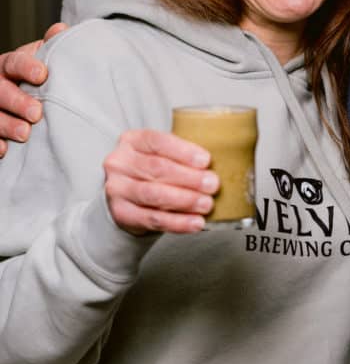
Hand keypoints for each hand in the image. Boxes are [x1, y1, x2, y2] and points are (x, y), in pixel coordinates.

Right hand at [0, 23, 66, 156]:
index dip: (27, 67)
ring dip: (6, 124)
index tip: (42, 74)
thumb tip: (61, 30)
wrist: (19, 91)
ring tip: (24, 133)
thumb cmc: (33, 77)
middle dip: (16, 101)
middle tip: (36, 112)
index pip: (14, 62)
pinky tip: (4, 150)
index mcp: (8, 65)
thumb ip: (51, 46)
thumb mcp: (40, 59)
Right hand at [104, 130, 220, 235]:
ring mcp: (117, 189)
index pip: (157, 141)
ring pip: (154, 194)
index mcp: (132, 140)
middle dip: (189, 178)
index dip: (183, 151)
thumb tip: (219, 166)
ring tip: (206, 204)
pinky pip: (152, 219)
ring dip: (185, 200)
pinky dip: (177, 222)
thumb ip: (183, 158)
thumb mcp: (163, 156)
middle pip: (157, 168)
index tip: (206, 160)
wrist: (129, 200)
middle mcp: (120, 162)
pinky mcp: (121, 213)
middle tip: (212, 184)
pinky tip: (195, 223)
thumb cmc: (153, 174)